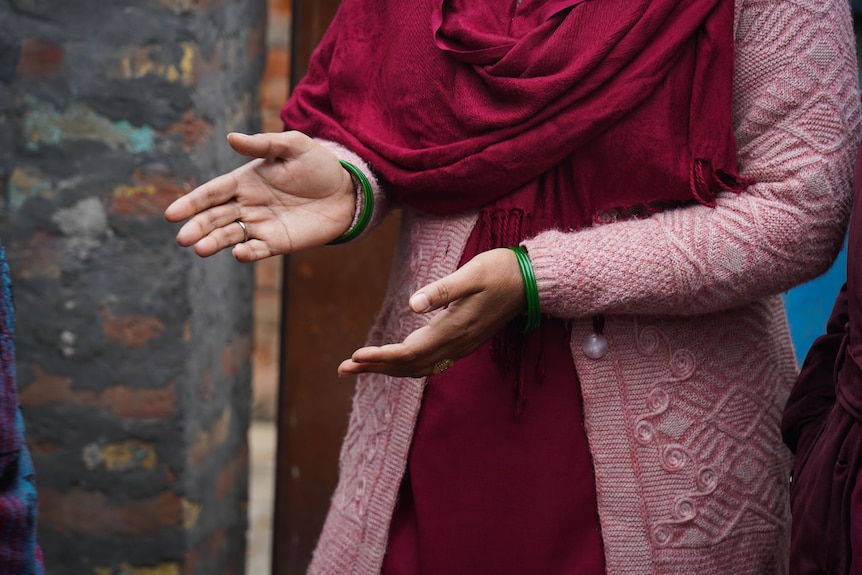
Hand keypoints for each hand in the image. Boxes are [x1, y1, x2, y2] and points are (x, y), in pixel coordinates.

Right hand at [164, 131, 355, 261]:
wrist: (347, 191)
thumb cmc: (318, 165)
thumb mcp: (294, 146)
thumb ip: (264, 144)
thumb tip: (231, 138)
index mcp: (245, 181)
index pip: (212, 193)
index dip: (192, 202)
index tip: (172, 214)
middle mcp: (247, 205)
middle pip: (215, 217)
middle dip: (198, 227)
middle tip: (183, 238)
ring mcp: (261, 225)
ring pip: (230, 236)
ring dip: (215, 243)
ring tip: (201, 249)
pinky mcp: (278, 242)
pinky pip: (258, 250)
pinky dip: (247, 253)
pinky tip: (239, 253)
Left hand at [338, 248, 527, 377]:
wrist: (531, 281)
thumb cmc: (500, 270)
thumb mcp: (471, 274)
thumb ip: (443, 290)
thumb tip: (413, 305)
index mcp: (453, 329)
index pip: (409, 352)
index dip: (380, 357)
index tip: (355, 356)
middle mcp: (456, 344)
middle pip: (409, 366)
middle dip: (375, 368)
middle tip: (344, 369)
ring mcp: (462, 346)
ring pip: (419, 367)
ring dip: (389, 369)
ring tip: (361, 367)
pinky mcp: (464, 342)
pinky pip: (431, 362)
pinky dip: (407, 365)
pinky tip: (394, 360)